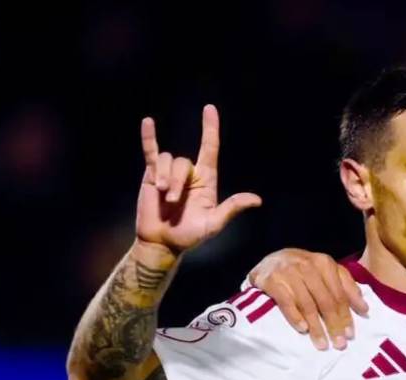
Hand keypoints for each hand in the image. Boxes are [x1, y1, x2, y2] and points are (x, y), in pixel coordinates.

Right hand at [134, 106, 261, 259]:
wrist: (162, 243)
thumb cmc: (189, 235)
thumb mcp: (213, 224)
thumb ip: (231, 209)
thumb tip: (257, 200)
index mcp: (206, 180)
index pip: (209, 148)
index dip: (210, 129)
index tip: (209, 109)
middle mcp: (189, 174)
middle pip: (183, 161)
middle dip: (176, 181)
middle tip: (172, 202)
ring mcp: (169, 173)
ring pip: (167, 160)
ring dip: (164, 178)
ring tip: (161, 197)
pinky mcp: (151, 175)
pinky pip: (151, 152)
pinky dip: (149, 137)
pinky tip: (148, 122)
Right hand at [248, 250, 368, 350]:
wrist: (268, 262)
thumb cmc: (302, 270)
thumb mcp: (325, 271)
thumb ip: (346, 286)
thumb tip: (364, 309)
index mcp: (324, 263)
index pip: (339, 293)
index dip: (346, 315)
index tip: (350, 334)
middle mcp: (308, 266)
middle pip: (325, 301)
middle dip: (334, 324)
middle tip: (339, 344)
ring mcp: (289, 273)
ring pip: (307, 304)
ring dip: (316, 327)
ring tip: (322, 344)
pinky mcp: (272, 281)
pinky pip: (286, 302)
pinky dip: (295, 317)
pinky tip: (303, 330)